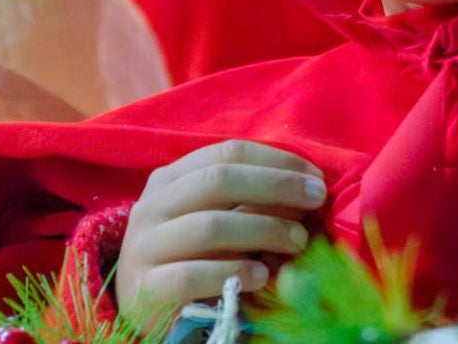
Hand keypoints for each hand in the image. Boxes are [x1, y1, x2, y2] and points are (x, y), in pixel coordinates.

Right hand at [116, 141, 325, 317]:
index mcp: (170, 178)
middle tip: (316, 202)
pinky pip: (191, 275)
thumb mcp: (212, 218)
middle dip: (277, 186)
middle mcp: (152, 205)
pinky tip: (261, 275)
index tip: (316, 178)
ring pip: (209, 225)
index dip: (277, 161)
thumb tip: (307, 188)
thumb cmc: (188, 256)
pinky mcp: (145, 287)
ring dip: (263, 229)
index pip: (228, 152)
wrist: (141, 306)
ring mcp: (145, 245)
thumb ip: (247, 201)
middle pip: (219, 180)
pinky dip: (232, 272)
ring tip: (297, 243)